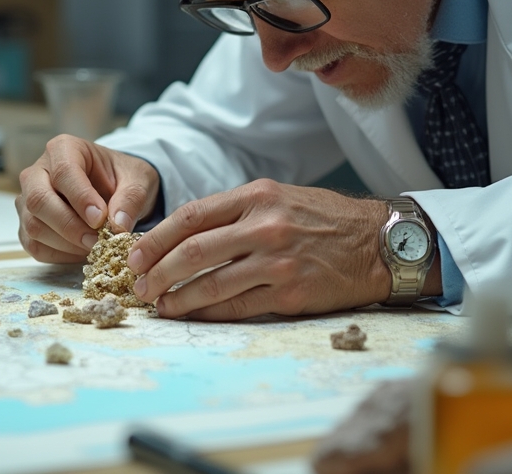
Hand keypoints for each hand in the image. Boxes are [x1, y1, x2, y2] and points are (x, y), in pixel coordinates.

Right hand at [15, 134, 160, 263]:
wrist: (114, 189)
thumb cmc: (122, 178)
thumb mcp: (137, 180)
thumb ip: (130, 199)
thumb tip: (118, 226)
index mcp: (63, 149)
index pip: (63, 172)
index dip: (80, 198)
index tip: (100, 219)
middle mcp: (37, 172)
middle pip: (38, 200)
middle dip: (69, 225)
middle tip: (97, 241)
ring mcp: (28, 200)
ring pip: (34, 226)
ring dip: (66, 243)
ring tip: (96, 246)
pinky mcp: (27, 226)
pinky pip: (36, 246)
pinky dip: (60, 255)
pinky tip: (83, 251)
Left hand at [127, 180, 421, 319]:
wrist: (377, 242)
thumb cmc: (323, 219)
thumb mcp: (278, 197)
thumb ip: (234, 212)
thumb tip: (183, 235)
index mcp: (257, 196)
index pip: (192, 216)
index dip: (156, 238)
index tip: (134, 255)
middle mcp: (265, 226)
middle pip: (193, 250)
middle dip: (157, 271)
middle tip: (139, 286)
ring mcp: (278, 261)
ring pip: (211, 283)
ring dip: (178, 297)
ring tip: (159, 305)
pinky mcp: (290, 293)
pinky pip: (237, 307)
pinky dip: (208, 312)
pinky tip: (191, 314)